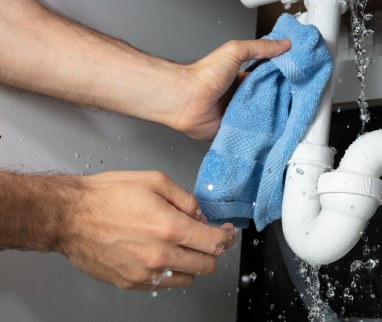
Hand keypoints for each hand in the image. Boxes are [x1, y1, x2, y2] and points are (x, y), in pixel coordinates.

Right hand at [58, 170, 235, 289]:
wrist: (69, 215)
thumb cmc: (107, 195)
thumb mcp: (155, 181)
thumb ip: (186, 199)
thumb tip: (201, 215)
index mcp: (170, 227)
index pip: (215, 243)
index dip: (227, 237)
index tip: (226, 233)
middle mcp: (160, 255)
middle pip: (207, 265)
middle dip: (210, 251)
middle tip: (203, 238)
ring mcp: (145, 272)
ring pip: (187, 278)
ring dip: (189, 263)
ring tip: (177, 245)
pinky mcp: (131, 282)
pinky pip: (163, 284)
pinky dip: (167, 272)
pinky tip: (157, 253)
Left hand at [173, 38, 289, 139]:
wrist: (188, 99)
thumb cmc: (205, 74)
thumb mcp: (235, 51)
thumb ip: (259, 47)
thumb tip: (283, 43)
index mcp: (242, 77)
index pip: (268, 76)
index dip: (282, 76)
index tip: (297, 76)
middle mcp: (241, 95)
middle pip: (268, 97)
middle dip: (281, 97)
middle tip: (297, 97)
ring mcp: (238, 112)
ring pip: (262, 114)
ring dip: (273, 114)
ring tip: (289, 113)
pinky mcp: (234, 127)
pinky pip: (252, 130)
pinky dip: (261, 129)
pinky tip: (273, 127)